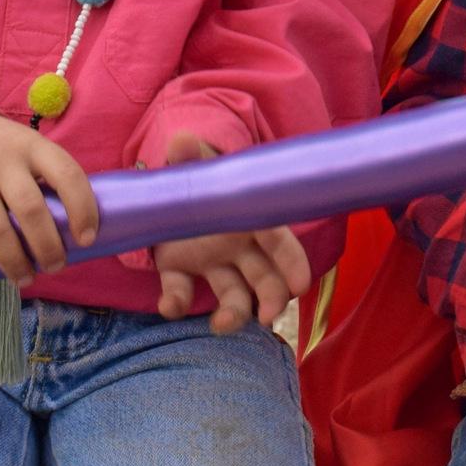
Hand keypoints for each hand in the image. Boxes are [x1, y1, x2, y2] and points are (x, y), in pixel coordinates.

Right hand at [0, 111, 99, 286]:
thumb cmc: (0, 151)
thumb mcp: (29, 148)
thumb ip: (49, 179)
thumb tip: (77, 231)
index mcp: (32, 146)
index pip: (67, 174)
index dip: (83, 209)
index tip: (87, 240)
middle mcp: (0, 160)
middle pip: (30, 208)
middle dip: (48, 246)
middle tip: (56, 267)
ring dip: (14, 261)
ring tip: (26, 278)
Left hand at [149, 133, 309, 333]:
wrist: (164, 188)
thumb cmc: (197, 175)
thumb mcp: (195, 164)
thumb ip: (190, 156)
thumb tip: (182, 139)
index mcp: (248, 219)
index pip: (279, 241)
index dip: (293, 262)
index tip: (301, 285)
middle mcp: (237, 246)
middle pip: (264, 276)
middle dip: (271, 298)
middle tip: (267, 316)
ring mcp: (211, 262)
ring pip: (232, 293)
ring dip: (232, 312)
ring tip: (221, 326)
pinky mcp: (180, 272)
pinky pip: (183, 291)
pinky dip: (176, 301)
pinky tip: (169, 304)